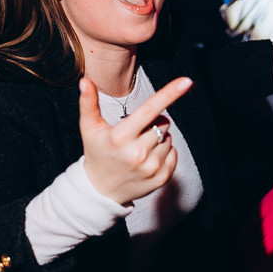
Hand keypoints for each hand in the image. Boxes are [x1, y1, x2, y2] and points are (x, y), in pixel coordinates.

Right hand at [79, 76, 191, 204]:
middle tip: (135, 133)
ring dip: (157, 138)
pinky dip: (164, 152)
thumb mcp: (89, 129)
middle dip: (153, 122)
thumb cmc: (97, 153)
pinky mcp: (162, 177)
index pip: (149, 110)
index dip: (169, 93)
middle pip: (162, 122)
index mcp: (120, 137)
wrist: (101, 190)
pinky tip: (147, 159)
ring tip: (139, 148)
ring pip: (168, 137)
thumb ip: (88, 103)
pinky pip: (173, 152)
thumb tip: (85, 81)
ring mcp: (151, 167)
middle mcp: (137, 153)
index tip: (186, 81)